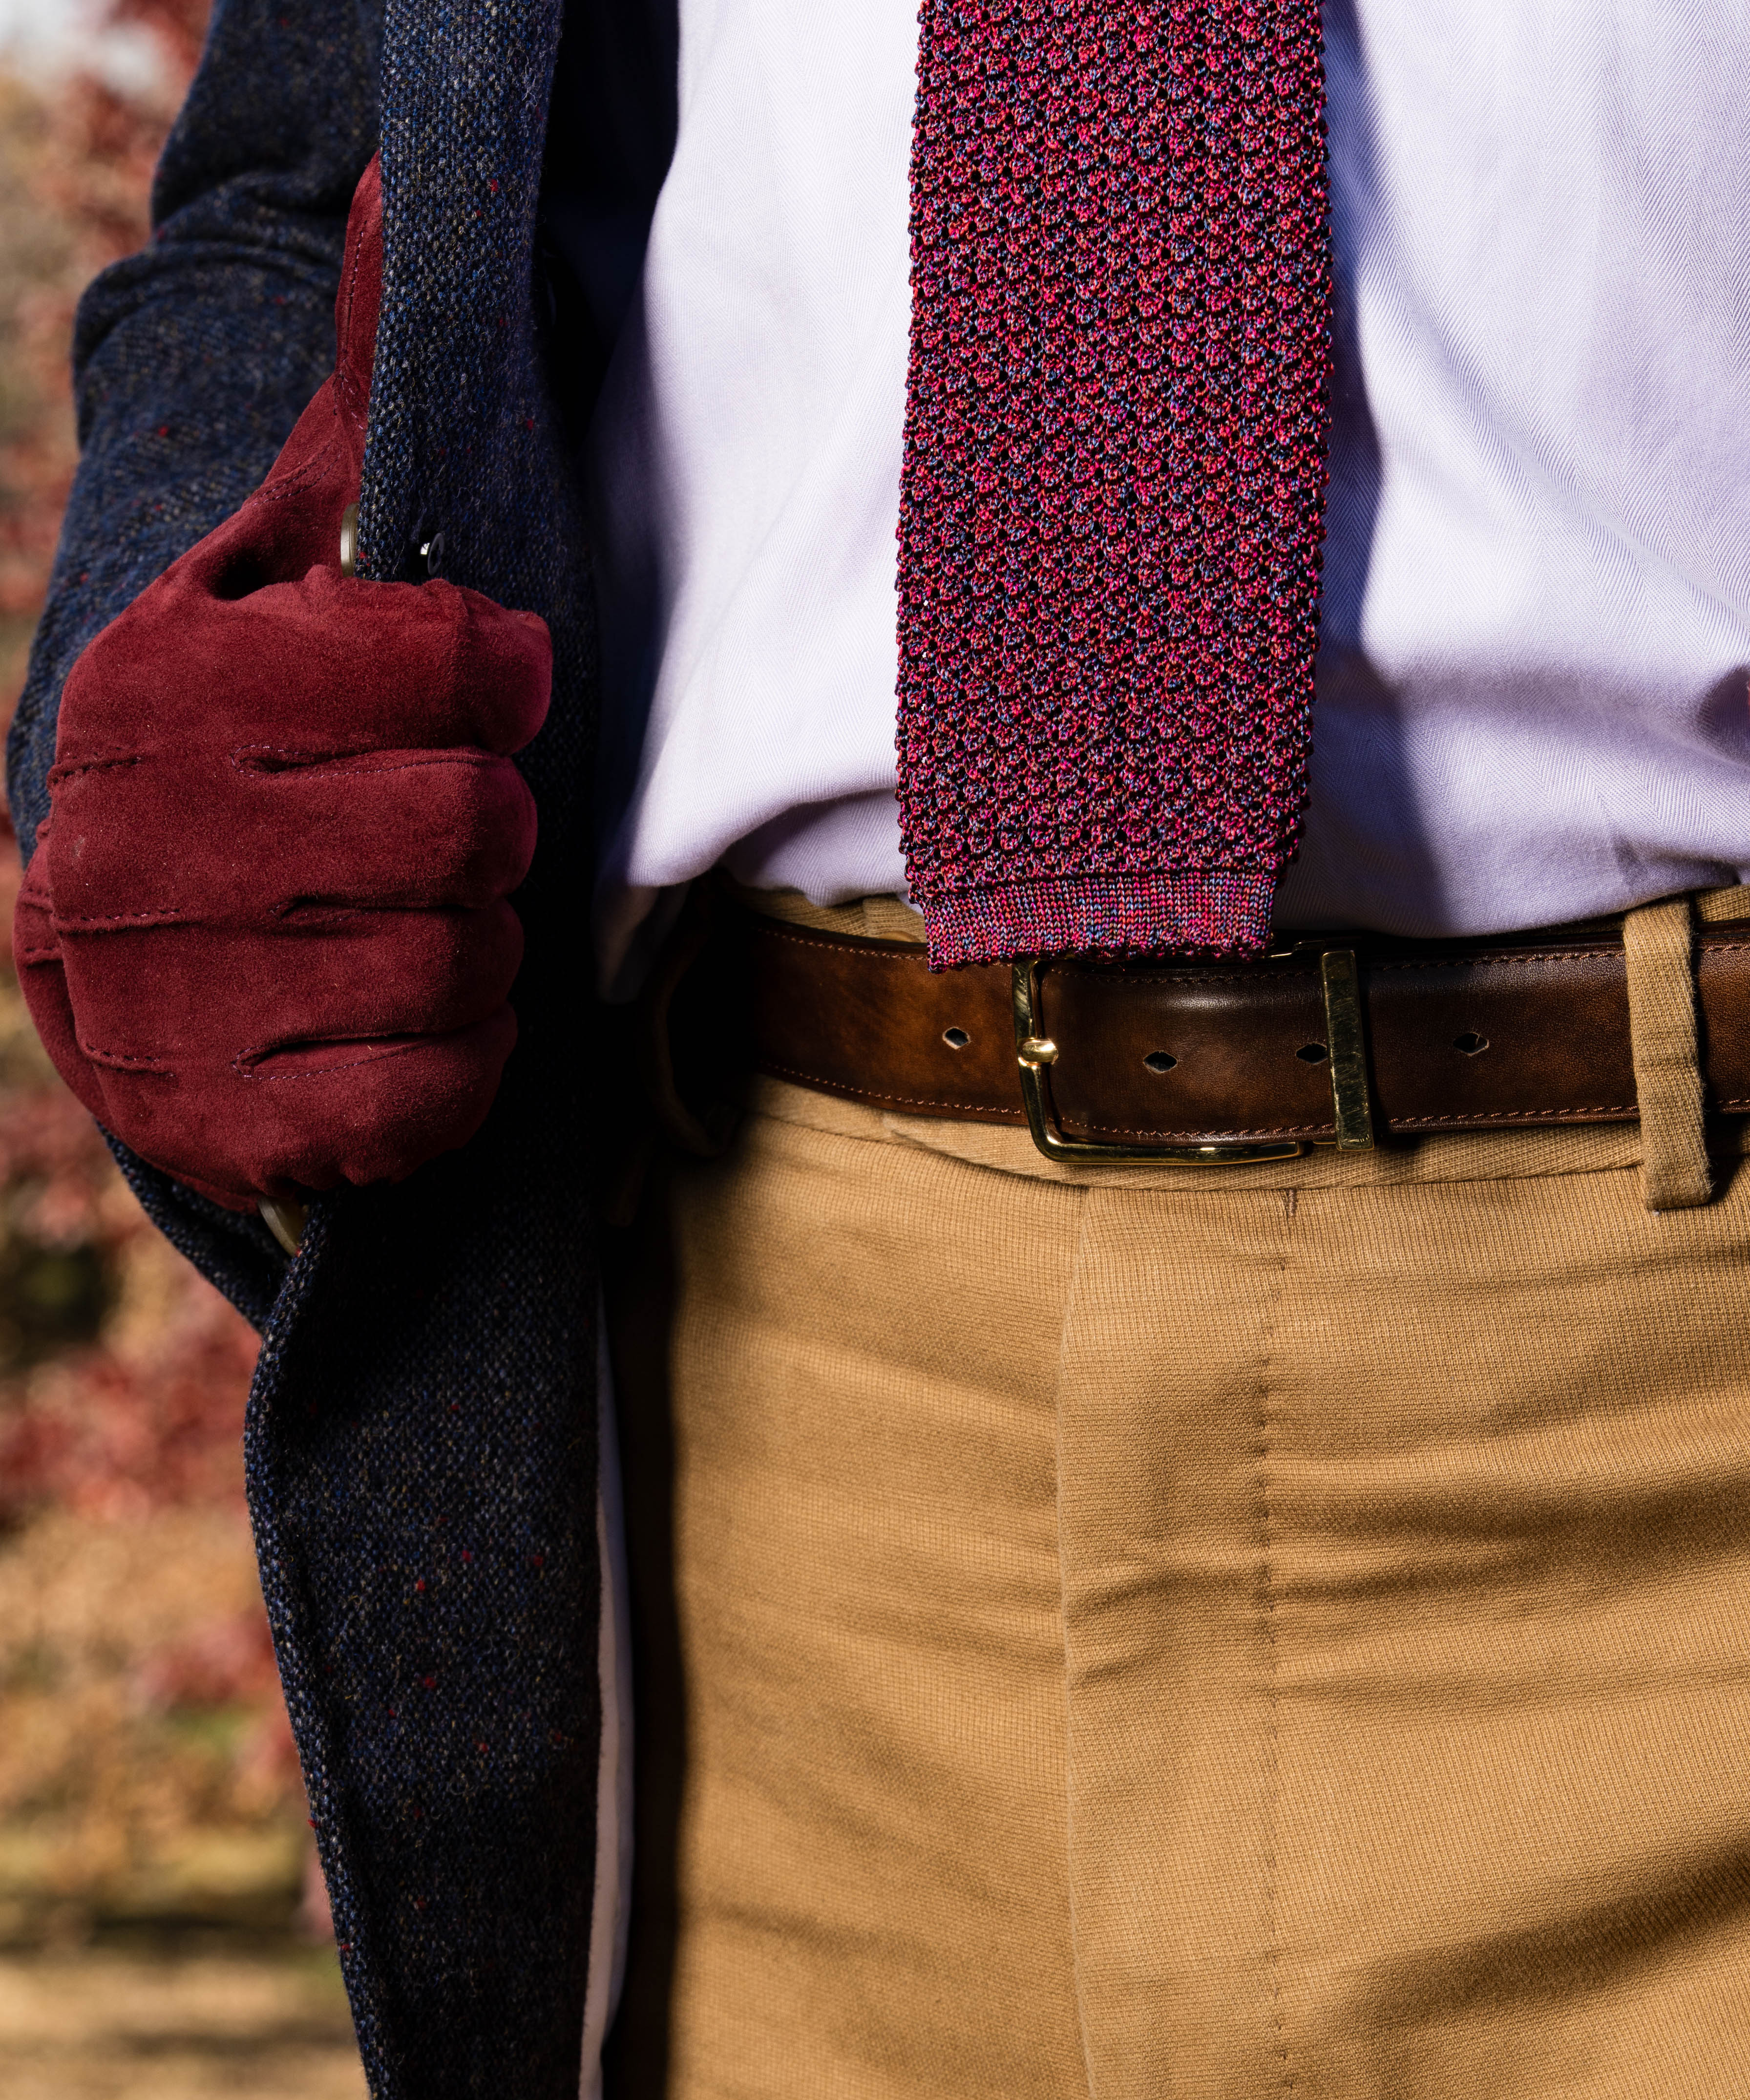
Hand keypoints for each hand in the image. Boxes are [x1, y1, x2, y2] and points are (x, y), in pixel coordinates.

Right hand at [10, 160, 550, 1215]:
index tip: (487, 691)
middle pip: (465, 827)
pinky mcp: (225, 1128)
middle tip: (455, 829)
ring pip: (459, 966)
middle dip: (491, 828)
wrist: (117, 951)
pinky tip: (417, 1020)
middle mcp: (144, 839)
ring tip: (428, 918)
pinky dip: (462, 1064)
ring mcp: (173, 996)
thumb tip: (396, 187)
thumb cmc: (248, 739)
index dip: (499, 683)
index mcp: (165, 683)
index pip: (443, 667)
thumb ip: (360, 419)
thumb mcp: (286, 568)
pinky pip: (432, 1099)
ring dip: (483, 949)